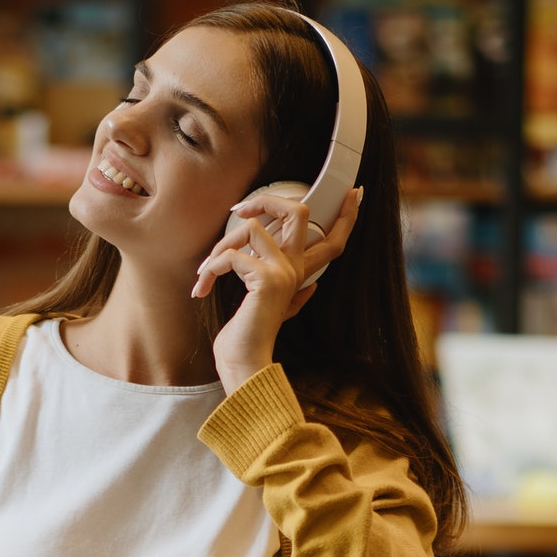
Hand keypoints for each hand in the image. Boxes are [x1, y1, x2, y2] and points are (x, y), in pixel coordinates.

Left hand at [194, 185, 361, 393]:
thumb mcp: (275, 311)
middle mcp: (296, 269)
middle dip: (268, 200)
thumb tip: (313, 287)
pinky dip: (210, 268)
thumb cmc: (249, 338)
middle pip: (300, 212)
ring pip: (252, 227)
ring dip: (220, 245)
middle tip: (240, 210)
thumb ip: (295, 296)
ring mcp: (283, 273)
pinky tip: (202, 287)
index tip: (354, 193)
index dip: (346, 215)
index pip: (333, 241)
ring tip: (206, 269)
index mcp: (299, 274)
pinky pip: (231, 256)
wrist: (243, 363)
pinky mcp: (265, 280)